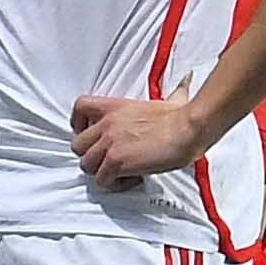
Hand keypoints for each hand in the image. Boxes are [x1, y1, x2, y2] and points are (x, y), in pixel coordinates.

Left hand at [70, 95, 210, 184]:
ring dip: (103, 172)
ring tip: (122, 173)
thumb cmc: (181, 117)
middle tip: (110, 160)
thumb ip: (173, 92)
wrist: (187, 130)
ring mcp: (110, 144)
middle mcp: (107, 124)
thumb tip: (187, 80)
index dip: (78, 123)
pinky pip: (102, 180)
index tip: (89, 133)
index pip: (80, 107)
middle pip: (78, 145)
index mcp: (115, 107)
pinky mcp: (116, 162)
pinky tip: (132, 178)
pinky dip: (116, 184)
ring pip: (86, 165)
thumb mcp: (170, 100)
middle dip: (92, 155)